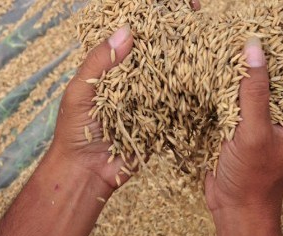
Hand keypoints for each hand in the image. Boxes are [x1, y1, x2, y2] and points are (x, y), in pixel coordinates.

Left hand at [49, 1, 200, 190]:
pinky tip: (207, 78)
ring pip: (170, 73)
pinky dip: (191, 92)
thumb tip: (127, 31)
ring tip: (207, 41)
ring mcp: (150, 98)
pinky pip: (178, 103)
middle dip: (175, 33)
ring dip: (187, 58)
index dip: (151, 18)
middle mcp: (134, 78)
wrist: (86, 171)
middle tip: (195, 16)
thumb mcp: (80, 91)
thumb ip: (99, 62)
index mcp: (113, 67)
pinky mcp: (161, 119)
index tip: (173, 5)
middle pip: (157, 49)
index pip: (133, 34)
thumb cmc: (75, 130)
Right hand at [205, 4, 282, 217]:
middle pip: (277, 64)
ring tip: (228, 29)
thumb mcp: (256, 133)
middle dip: (266, 38)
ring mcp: (259, 114)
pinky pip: (233, 92)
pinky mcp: (238, 121)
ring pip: (252, 77)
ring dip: (241, 55)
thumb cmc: (254, 178)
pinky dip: (223, 76)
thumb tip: (253, 47)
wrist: (237, 207)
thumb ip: (255, 92)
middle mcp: (282, 108)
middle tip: (251, 13)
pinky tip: (210, 61)